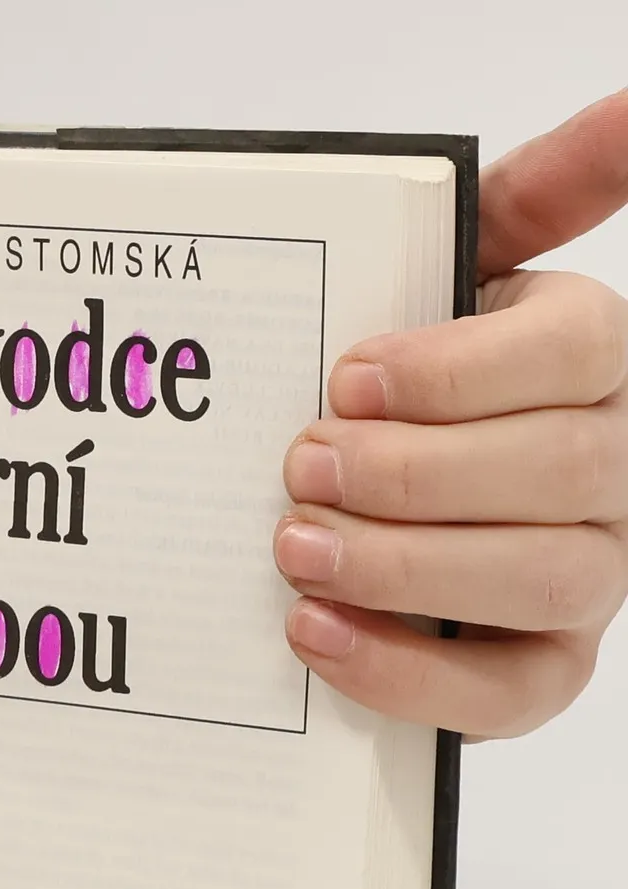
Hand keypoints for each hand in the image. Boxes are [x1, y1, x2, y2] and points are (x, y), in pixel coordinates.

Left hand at [274, 91, 627, 736]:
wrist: (372, 498)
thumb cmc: (414, 381)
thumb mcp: (458, 270)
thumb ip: (534, 193)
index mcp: (591, 359)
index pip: (571, 352)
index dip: (456, 371)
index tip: (346, 378)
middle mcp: (613, 468)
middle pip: (560, 471)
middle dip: (415, 473)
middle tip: (300, 466)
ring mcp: (589, 575)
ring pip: (541, 578)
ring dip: (404, 568)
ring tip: (293, 548)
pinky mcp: (542, 668)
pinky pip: (507, 694)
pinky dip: (403, 672)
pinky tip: (312, 635)